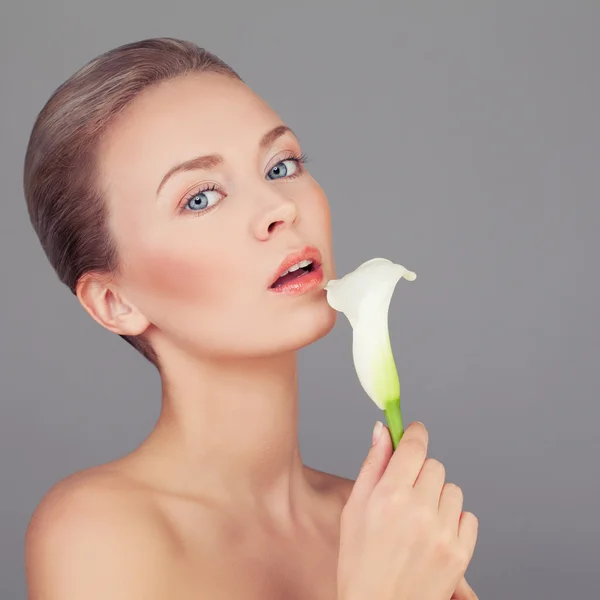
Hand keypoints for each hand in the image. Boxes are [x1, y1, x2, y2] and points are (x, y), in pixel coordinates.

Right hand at [337, 421, 478, 599]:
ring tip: (419, 519)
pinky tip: (433, 534)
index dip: (415, 434)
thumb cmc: (360, 563)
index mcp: (389, 495)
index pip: (414, 446)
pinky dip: (453, 520)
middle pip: (434, 465)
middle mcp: (418, 510)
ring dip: (438, 497)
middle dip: (421, 473)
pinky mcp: (460, 553)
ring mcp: (442, 532)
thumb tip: (381, 430)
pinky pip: (468, 517)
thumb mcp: (354, 509)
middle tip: (406, 494)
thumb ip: (372, 465)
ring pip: (452, 489)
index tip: (414, 432)